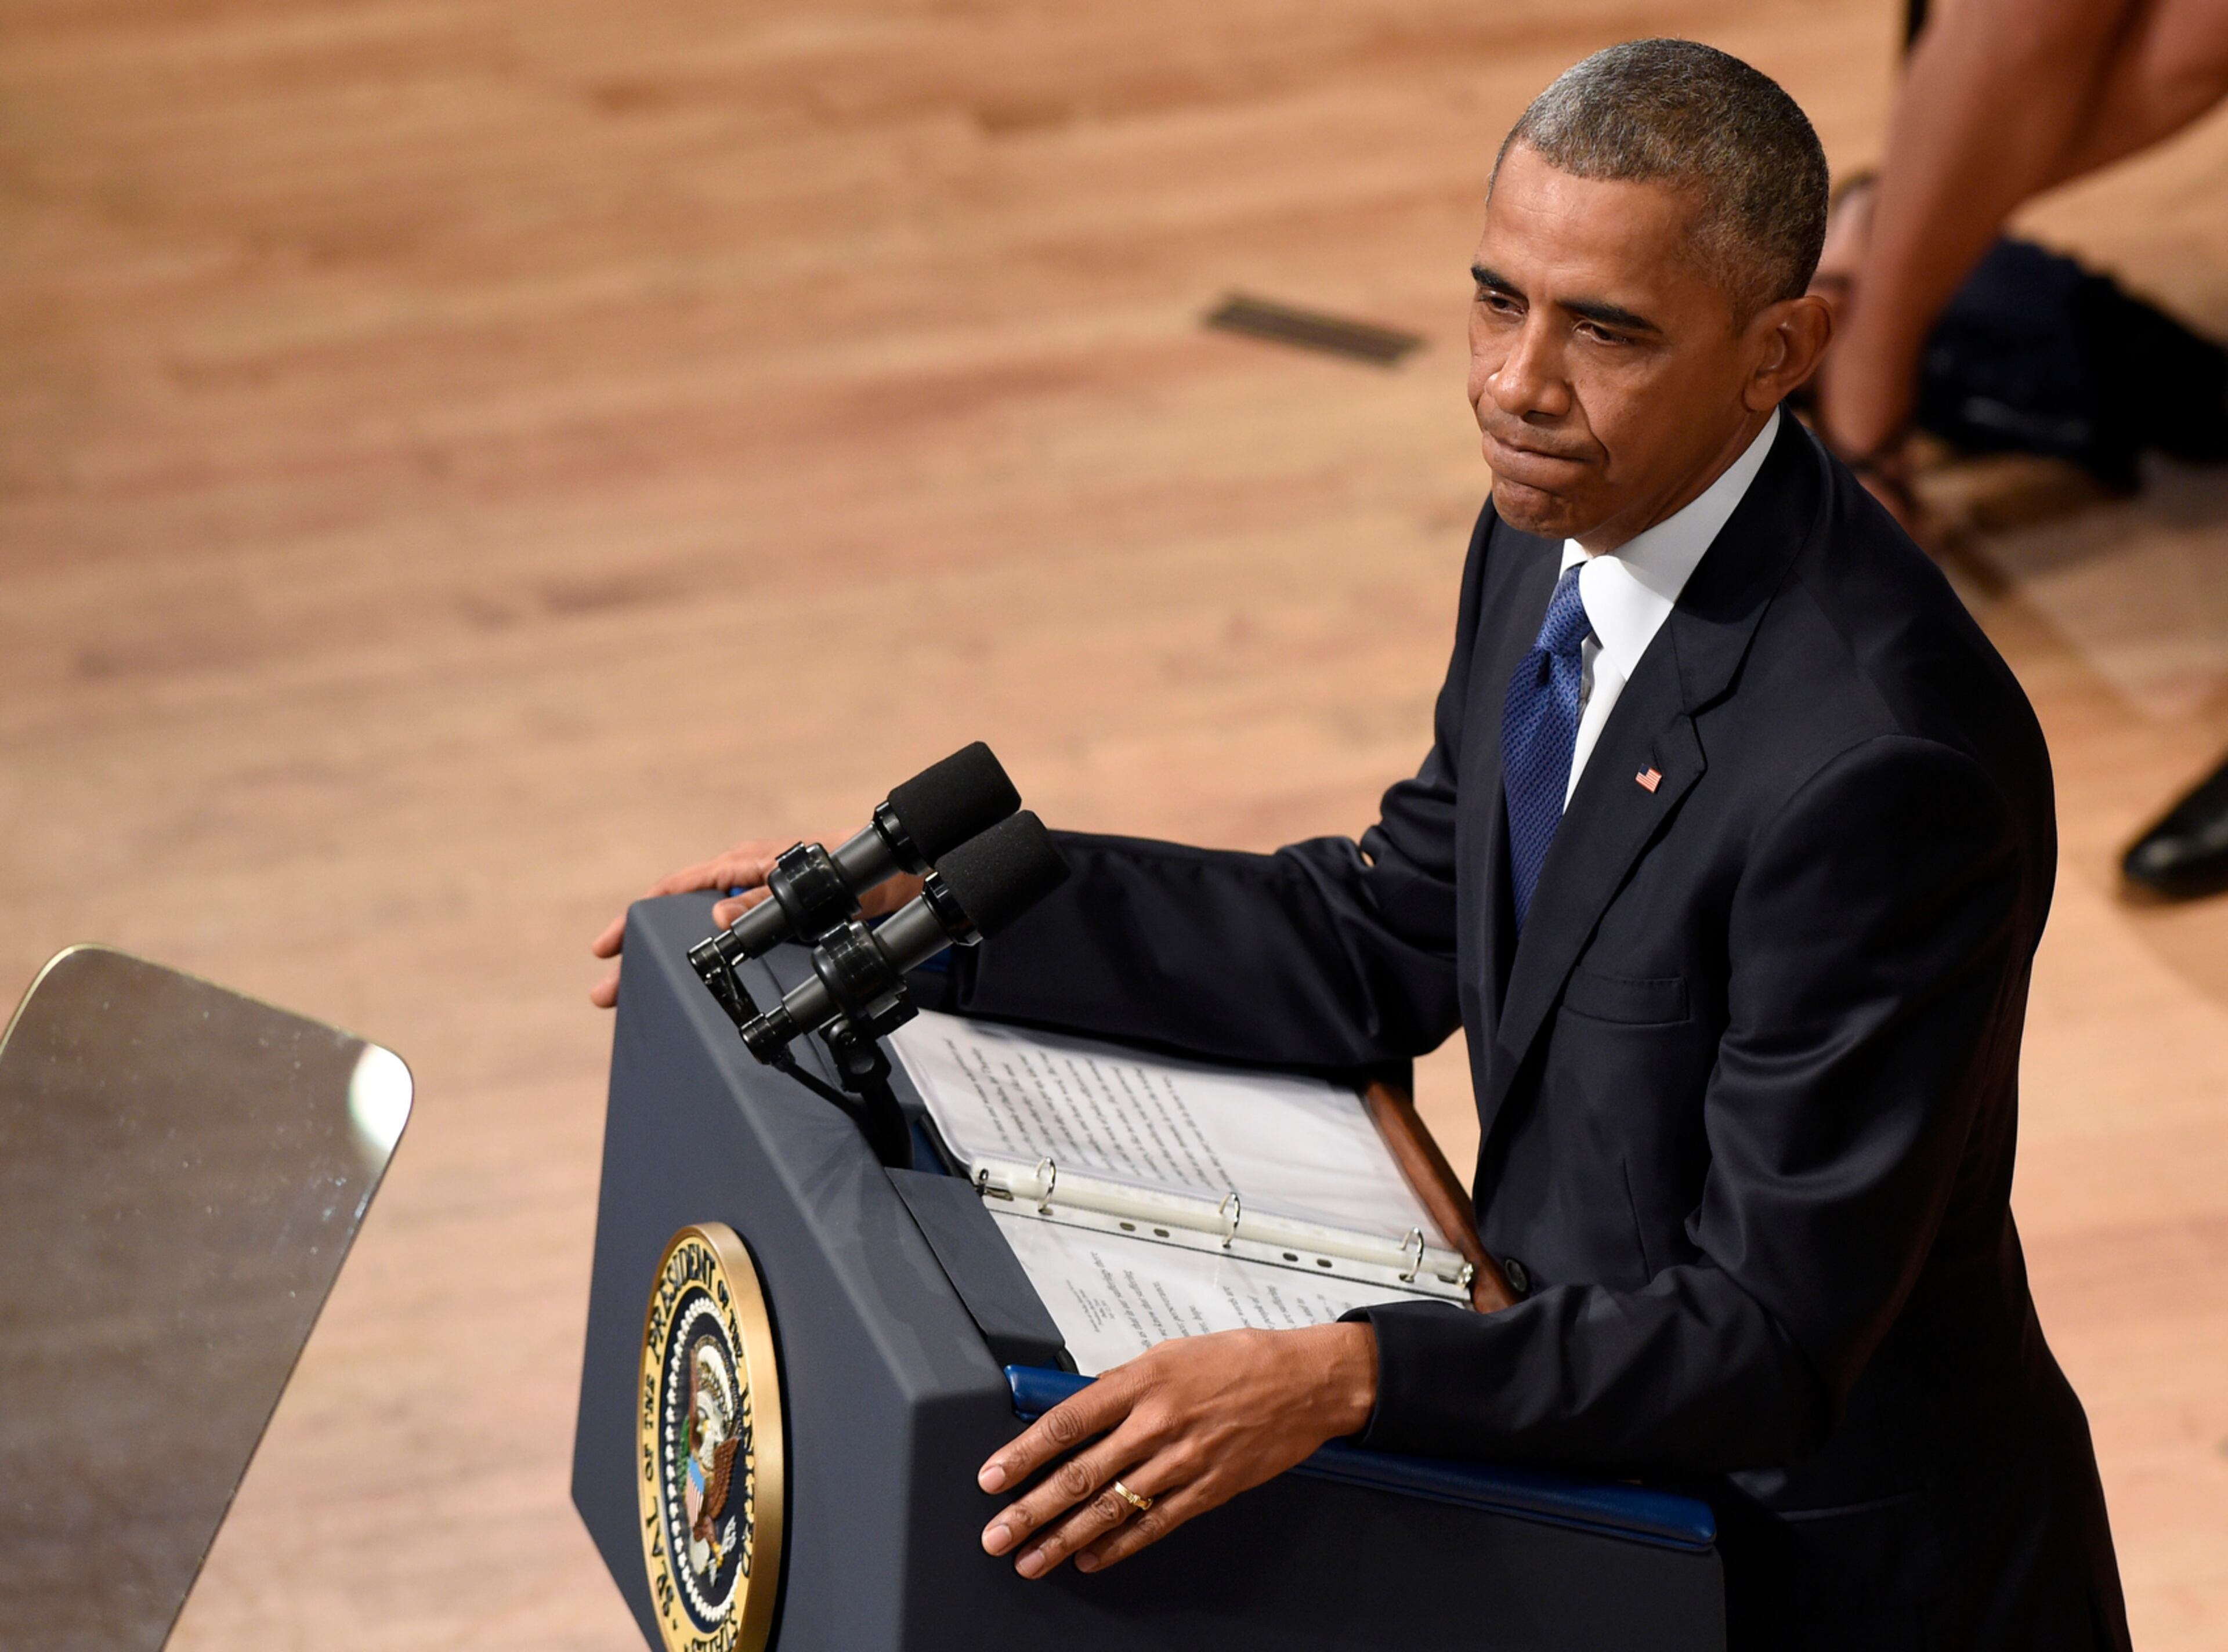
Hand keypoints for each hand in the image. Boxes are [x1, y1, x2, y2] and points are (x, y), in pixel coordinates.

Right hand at [587, 836, 924, 1007]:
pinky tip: (693, 990)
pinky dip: (704, 964)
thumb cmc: (852, 866)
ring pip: (697, 934)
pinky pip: (728, 943)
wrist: (894, 875)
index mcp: (741, 865)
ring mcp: (756, 902)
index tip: (608, 945)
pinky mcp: (773, 921)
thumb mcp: (807, 888)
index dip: (635, 918)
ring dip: (668, 963)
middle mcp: (742, 881)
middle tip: (607, 991)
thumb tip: (718, 918)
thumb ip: (764, 900)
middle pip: (675, 918)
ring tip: (638, 998)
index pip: (672, 891)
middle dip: (639, 953)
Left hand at [976, 1322, 1376, 1578]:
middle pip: (1080, 1474)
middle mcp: (1157, 1423)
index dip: (1023, 1454)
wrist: (1305, 1381)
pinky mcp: (1210, 1489)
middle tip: (997, 1534)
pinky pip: (1155, 1523)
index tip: (993, 1476)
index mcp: (1142, 1382)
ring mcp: (1184, 1460)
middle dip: (1031, 1510)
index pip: (1066, 1423)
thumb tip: (1077, 1412)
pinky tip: (1092, 1559)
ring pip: (1111, 1507)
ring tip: (1031, 1559)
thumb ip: (1121, 1385)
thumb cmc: (1238, 1359)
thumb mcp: (1168, 1354)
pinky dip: (1120, 1546)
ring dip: (1064, 1538)